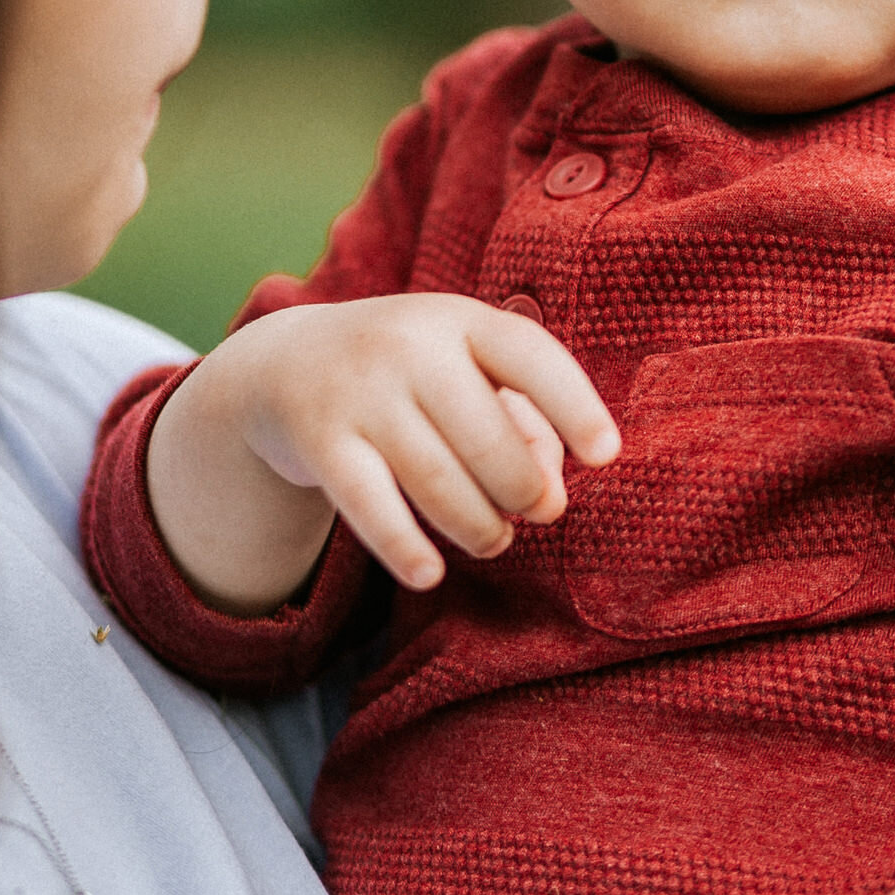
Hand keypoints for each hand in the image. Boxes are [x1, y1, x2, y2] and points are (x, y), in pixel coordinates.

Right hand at [146, 293, 620, 609]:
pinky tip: (429, 574)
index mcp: (460, 319)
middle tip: (537, 512)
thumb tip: (552, 495)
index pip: (529, 355)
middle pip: (486, 435)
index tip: (607, 455)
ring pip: (436, 479)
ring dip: (477, 526)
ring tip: (493, 538)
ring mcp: (359, 391)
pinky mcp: (319, 440)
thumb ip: (524, 423)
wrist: (287, 362)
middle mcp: (409, 345)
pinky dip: (404, 546)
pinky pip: (369, 505)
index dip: (574, 405)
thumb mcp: (467, 374)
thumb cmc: (412, 375)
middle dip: (523, 489)